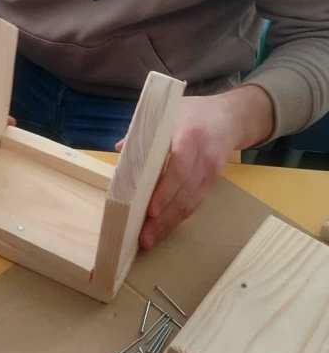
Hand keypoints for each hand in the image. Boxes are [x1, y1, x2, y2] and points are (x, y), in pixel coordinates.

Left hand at [136, 86, 273, 250]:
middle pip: (184, 191)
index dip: (166, 190)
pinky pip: (196, 202)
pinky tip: (164, 229)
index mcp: (189, 135)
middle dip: (163, 217)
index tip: (150, 209)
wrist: (230, 117)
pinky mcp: (213, 181)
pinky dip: (179, 217)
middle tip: (144, 236)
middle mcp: (203, 155)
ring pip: (191, 202)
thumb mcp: (169, 113)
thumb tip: (121, 148)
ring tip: (150, 240)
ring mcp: (210, 170)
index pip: (178, 166)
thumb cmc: (193, 113)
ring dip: (170, 223)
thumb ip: (145, 132)